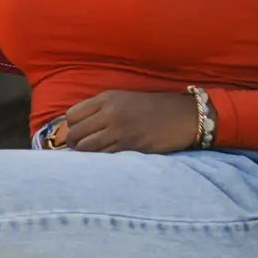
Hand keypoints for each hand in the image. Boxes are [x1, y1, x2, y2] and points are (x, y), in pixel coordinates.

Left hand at [50, 89, 200, 154]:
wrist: (185, 116)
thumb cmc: (154, 108)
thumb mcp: (124, 99)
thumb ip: (100, 109)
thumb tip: (76, 126)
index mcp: (107, 98)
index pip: (72, 115)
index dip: (73, 126)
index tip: (80, 131)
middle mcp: (110, 113)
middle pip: (74, 133)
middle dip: (75, 142)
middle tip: (83, 146)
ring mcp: (119, 130)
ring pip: (85, 148)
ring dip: (85, 154)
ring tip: (94, 153)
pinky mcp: (129, 146)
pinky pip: (103, 156)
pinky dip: (100, 159)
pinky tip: (107, 157)